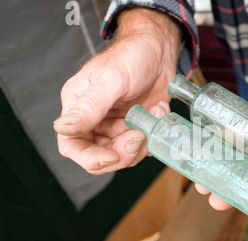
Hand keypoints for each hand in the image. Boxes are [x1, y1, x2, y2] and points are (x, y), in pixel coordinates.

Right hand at [54, 8, 180, 173]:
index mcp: (78, 107)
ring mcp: (116, 126)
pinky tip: (158, 112)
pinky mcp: (135, 127)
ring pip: (123, 154)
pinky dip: (153, 137)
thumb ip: (89, 106)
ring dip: (142, 142)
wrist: (159, 51)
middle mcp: (95, 120)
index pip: (71, 145)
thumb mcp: (111, 79)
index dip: (89, 158)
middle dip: (122, 153)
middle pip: (100, 155)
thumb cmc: (131, 56)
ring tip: (154, 114)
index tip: (112, 157)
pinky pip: (142, 147)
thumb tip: (63, 128)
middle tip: (139, 134)